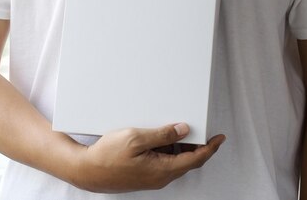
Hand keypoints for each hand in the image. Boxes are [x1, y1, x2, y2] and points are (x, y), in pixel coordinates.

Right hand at [71, 123, 225, 192]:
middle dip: (198, 145)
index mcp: (163, 169)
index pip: (196, 159)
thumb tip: (183, 131)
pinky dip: (169, 150)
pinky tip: (162, 138)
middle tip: (201, 129)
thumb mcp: (136, 139)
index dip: (210, 147)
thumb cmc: (107, 157)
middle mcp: (160, 177)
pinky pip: (164, 162)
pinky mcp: (143, 174)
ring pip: (175, 161)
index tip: (219, 138)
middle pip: (188, 161)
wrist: (87, 171)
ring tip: (179, 129)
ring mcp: (152, 177)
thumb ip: (162, 135)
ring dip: (182, 147)